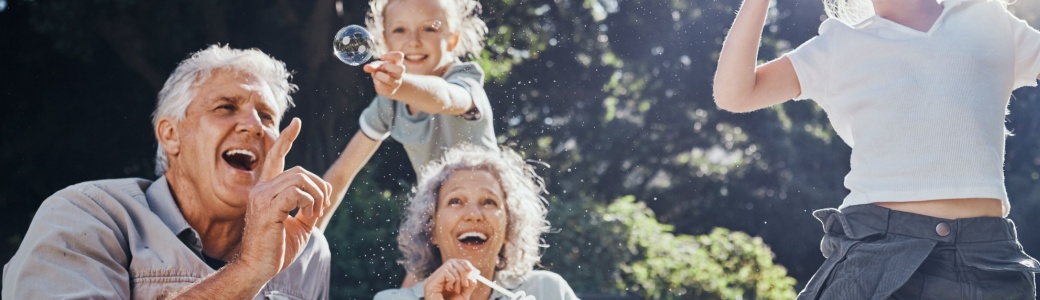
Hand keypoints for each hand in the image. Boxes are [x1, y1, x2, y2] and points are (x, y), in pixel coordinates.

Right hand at [236, 118, 331, 279]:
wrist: (259, 268)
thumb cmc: (276, 249)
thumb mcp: (299, 225)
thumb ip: (308, 207)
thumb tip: (323, 195)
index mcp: (267, 190)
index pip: (275, 157)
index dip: (285, 139)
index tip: (296, 122)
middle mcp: (261, 189)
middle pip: (299, 171)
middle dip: (319, 186)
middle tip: (323, 206)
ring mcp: (262, 197)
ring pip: (299, 178)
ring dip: (317, 195)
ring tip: (316, 212)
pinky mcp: (267, 208)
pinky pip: (296, 193)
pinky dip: (310, 202)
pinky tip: (309, 214)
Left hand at [364, 51, 404, 96]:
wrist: (386, 84)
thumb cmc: (382, 71)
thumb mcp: (378, 66)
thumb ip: (372, 66)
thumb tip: (366, 67)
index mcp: (397, 63)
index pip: (399, 56)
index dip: (390, 55)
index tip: (382, 57)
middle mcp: (399, 73)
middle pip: (401, 69)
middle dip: (387, 67)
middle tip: (381, 68)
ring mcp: (397, 82)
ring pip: (388, 78)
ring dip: (378, 75)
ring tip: (376, 75)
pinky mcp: (391, 90)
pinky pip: (382, 86)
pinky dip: (376, 83)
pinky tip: (377, 81)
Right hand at [423, 259, 477, 299]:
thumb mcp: (463, 295)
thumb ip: (468, 285)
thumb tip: (474, 276)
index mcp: (442, 279)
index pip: (454, 263)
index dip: (465, 264)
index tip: (474, 271)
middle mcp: (436, 278)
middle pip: (452, 261)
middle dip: (463, 270)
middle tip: (467, 282)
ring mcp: (431, 280)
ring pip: (450, 265)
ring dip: (458, 278)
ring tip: (455, 290)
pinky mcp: (430, 283)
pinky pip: (446, 272)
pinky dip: (452, 280)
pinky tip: (448, 290)